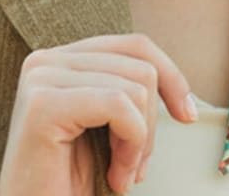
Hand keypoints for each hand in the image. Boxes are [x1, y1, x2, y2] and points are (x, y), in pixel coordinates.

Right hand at [0, 33, 198, 195]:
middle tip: (136, 168)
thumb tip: (179, 84)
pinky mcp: (43, 104)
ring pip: (135, 86)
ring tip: (121, 174)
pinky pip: (118, 104)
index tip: (187, 114)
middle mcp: (46, 60)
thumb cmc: (71, 185)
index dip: (171, 76)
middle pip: (140, 64)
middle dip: (152, 122)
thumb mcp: (108, 127)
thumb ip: (127, 88)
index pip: (135, 46)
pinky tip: (115, 176)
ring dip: (141, 141)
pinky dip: (131, 145)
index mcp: (62, 59)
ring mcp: (41, 78)